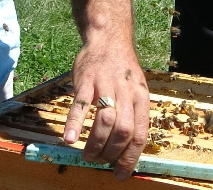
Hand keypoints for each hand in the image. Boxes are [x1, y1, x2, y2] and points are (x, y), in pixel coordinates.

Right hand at [63, 40, 148, 179]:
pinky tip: (70, 139)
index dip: (130, 158)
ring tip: (87, 155)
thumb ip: (133, 115)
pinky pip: (81, 104)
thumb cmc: (122, 70)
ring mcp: (106, 85)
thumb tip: (128, 149)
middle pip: (123, 131)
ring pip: (105, 120)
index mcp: (141, 98)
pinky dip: (76, 123)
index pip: (140, 134)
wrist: (109, 39)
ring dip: (96, 143)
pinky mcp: (87, 80)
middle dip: (111, 153)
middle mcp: (127, 92)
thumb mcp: (136, 90)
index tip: (120, 174)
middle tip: (100, 161)